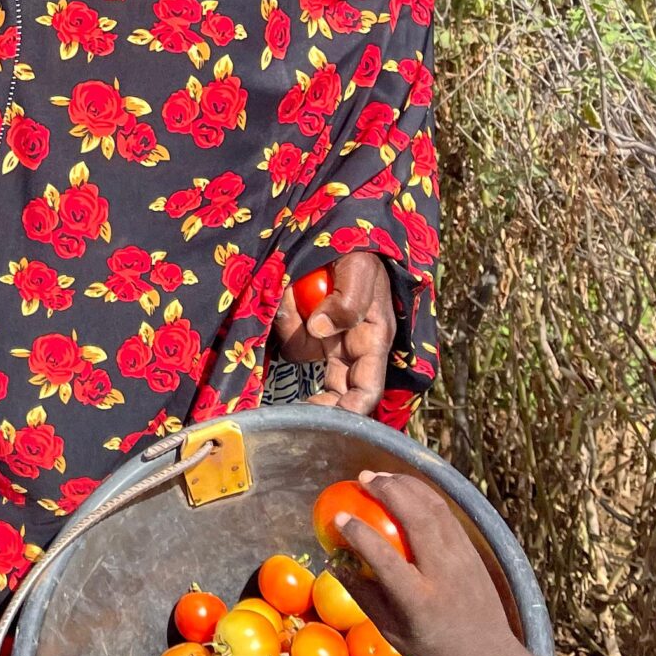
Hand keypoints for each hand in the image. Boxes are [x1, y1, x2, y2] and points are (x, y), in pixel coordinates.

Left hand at [271, 250, 396, 416]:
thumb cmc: (361, 254)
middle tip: (299, 409)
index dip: (352, 413)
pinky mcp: (304, 327)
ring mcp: (324, 338)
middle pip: (335, 393)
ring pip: (300, 352)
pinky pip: (285, 333)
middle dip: (318, 402)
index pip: (367, 390)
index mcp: (372, 340)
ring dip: (291, 327)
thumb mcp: (361, 271)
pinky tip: (286, 294)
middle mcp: (349, 347)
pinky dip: (282, 315)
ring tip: (292, 291)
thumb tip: (319, 330)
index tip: (328, 422)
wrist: (338, 232)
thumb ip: (347, 301)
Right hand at [330, 471, 521, 655]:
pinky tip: (409, 489)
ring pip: (435, 509)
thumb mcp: (391, 632)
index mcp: (418, 601)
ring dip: (407, 486)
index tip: (338, 516)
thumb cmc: (433, 650)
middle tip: (362, 478)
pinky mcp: (473, 553)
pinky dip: (426, 496)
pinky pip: (448, 515)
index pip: (384, 558)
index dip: (358, 533)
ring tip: (382, 477)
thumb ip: (363, 595)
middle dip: (387, 491)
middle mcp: (443, 574)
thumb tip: (334, 562)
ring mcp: (462, 560)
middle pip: (415, 519)